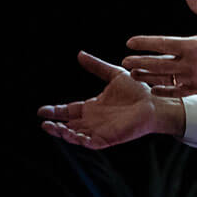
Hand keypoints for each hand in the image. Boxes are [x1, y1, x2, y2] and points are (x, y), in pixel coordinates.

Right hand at [38, 51, 182, 148]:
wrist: (155, 102)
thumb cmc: (138, 90)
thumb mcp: (114, 74)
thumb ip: (96, 66)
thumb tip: (80, 54)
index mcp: (93, 107)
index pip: (69, 111)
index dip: (56, 111)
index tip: (42, 110)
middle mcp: (94, 121)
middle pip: (69, 125)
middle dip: (55, 125)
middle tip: (44, 122)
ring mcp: (101, 131)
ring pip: (76, 136)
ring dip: (63, 133)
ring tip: (52, 128)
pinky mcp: (109, 138)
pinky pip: (90, 143)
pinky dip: (79, 140)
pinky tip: (70, 134)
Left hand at [123, 0, 196, 97]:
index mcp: (193, 45)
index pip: (163, 43)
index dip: (144, 42)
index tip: (130, 42)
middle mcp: (191, 63)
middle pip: (159, 63)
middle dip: (140, 62)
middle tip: (125, 61)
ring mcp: (194, 78)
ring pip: (165, 78)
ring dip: (148, 76)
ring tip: (133, 74)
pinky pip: (177, 92)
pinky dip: (164, 91)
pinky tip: (153, 89)